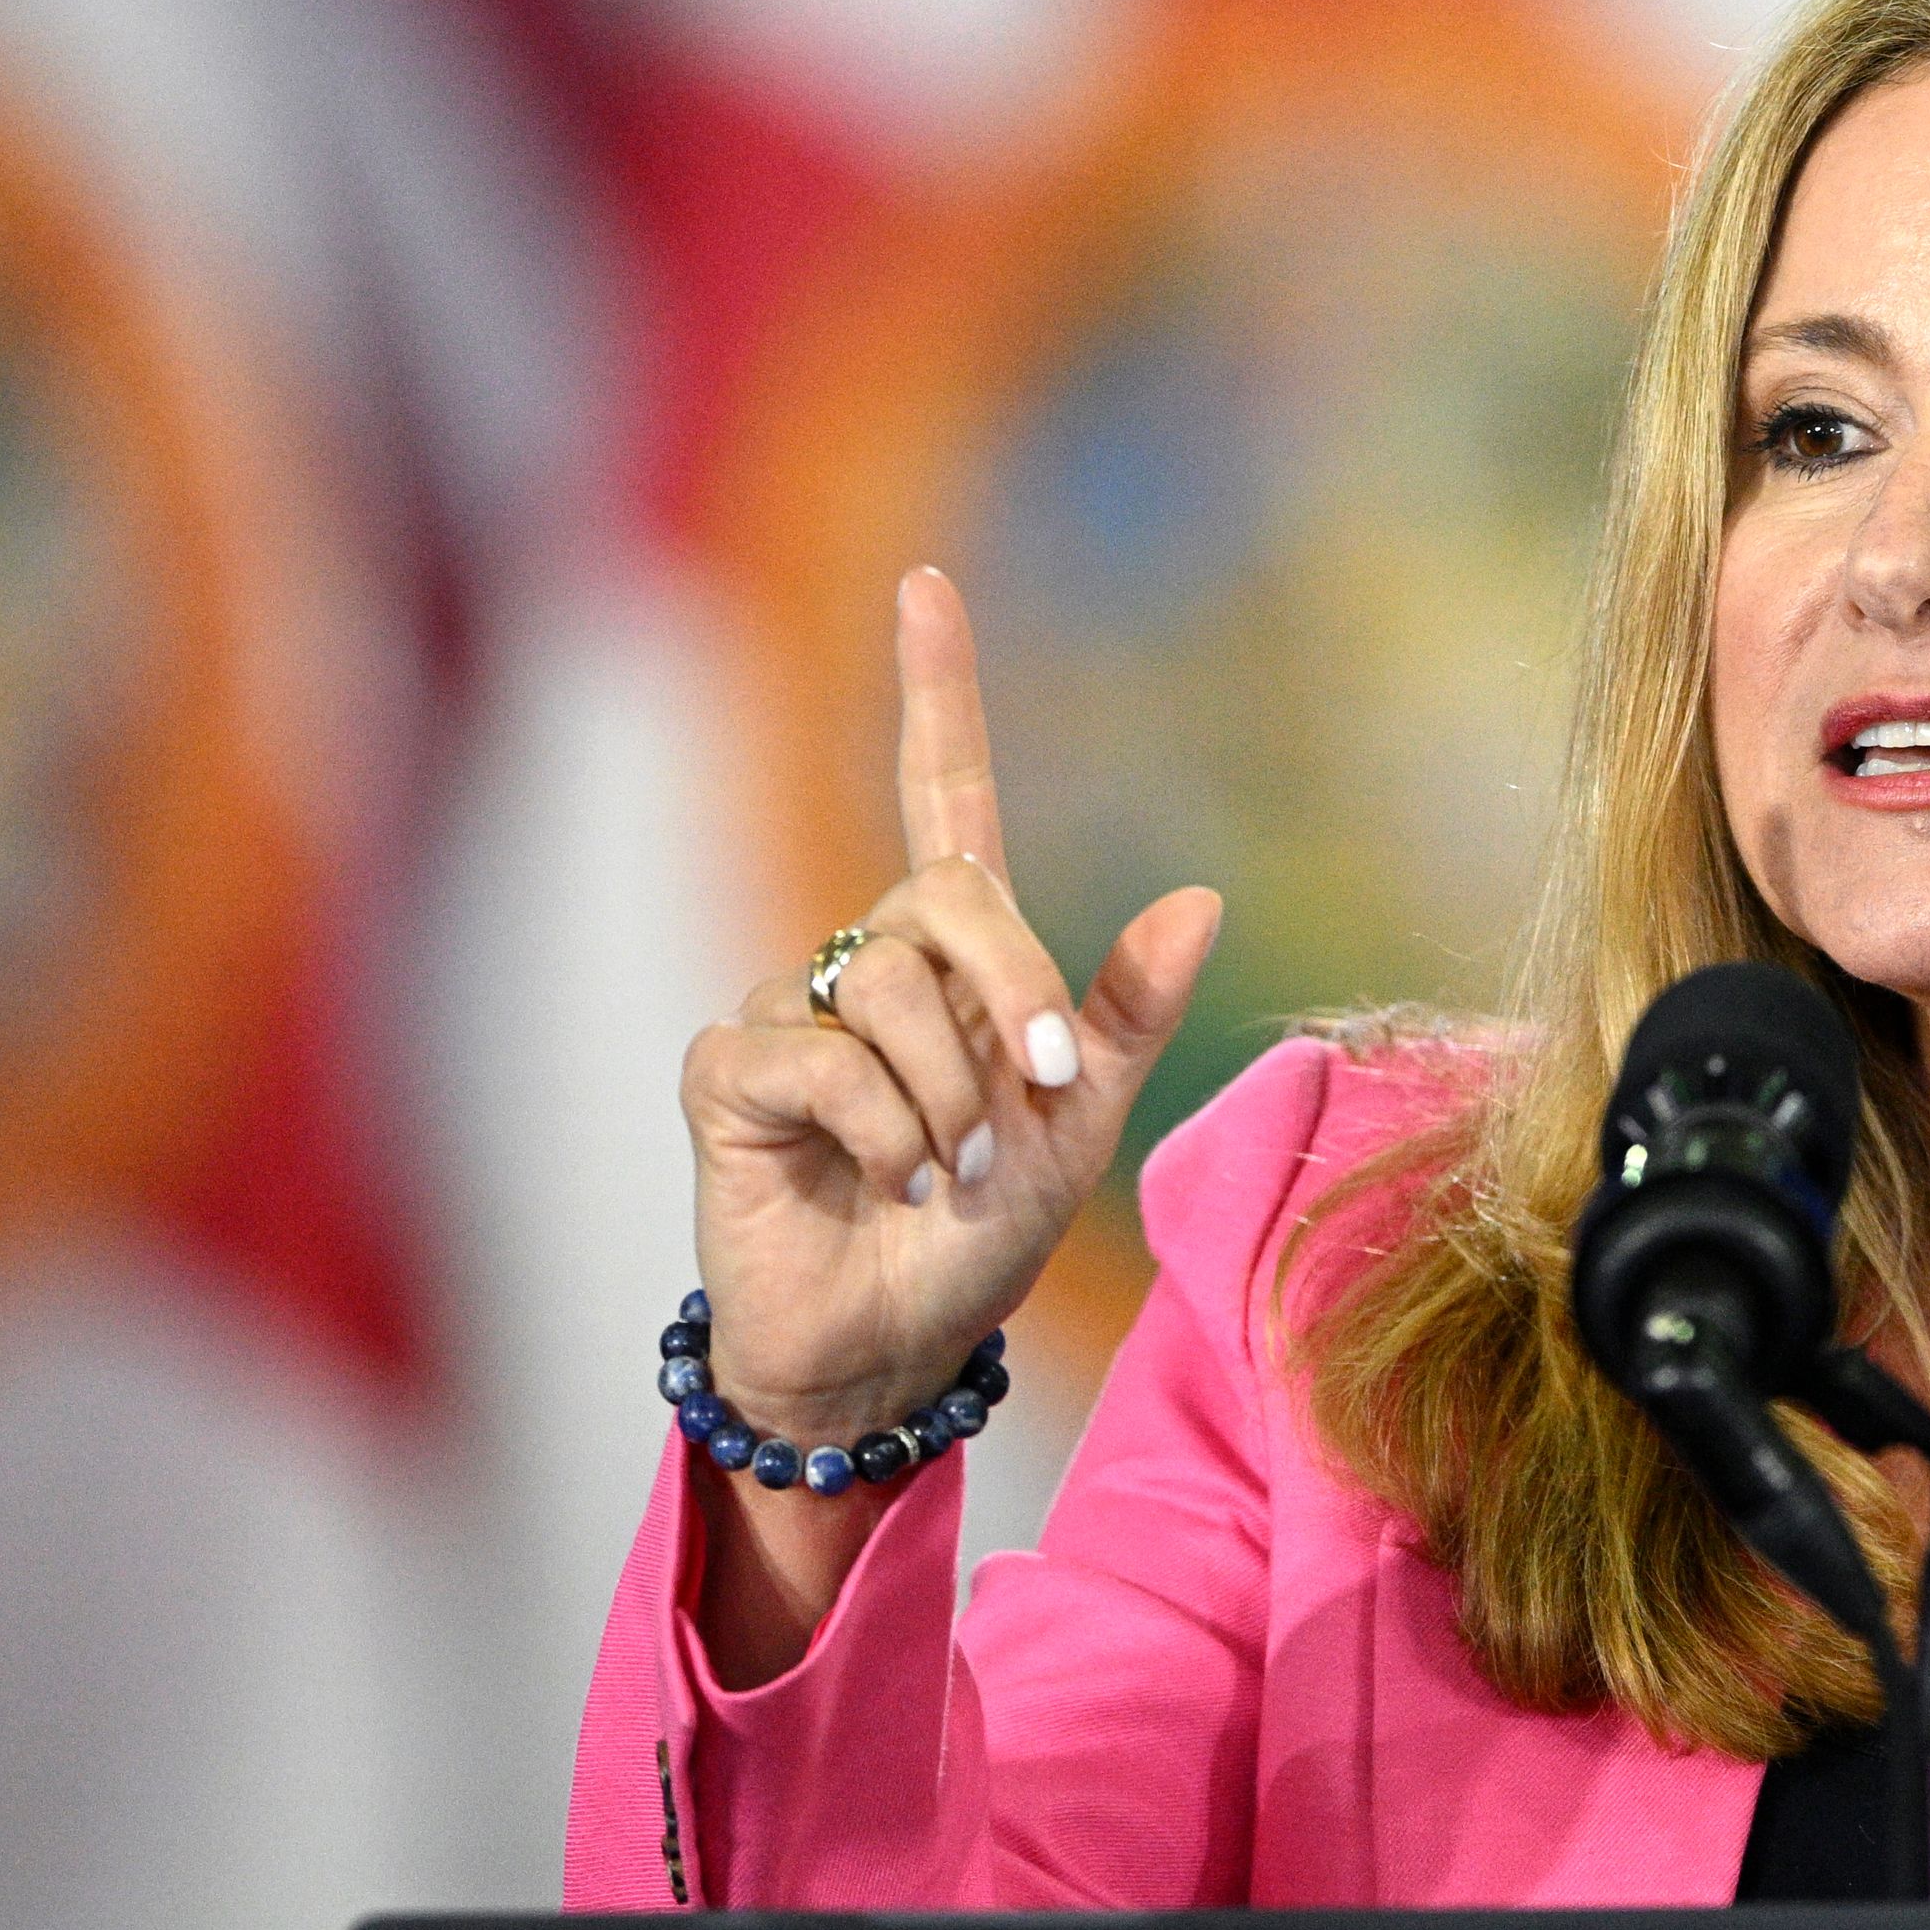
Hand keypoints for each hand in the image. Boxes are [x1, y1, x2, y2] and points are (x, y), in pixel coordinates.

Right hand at [678, 567, 1221, 1439]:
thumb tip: (1200, 898)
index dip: (937, 690)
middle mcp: (864, 957)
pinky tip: (884, 1180)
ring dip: (948, 1098)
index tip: (925, 588)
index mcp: (957, 955)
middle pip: (946, 899)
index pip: (946, 792)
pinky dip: (881, 1129)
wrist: (898, 1341)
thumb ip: (1128, 1013)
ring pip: (887, 989)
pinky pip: (818, 1058)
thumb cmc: (982, 1229)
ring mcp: (788, 1008)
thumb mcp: (1083, 1120)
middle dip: (1014, 997)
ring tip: (946, 1171)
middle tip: (1033, 1101)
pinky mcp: (729, 1073)